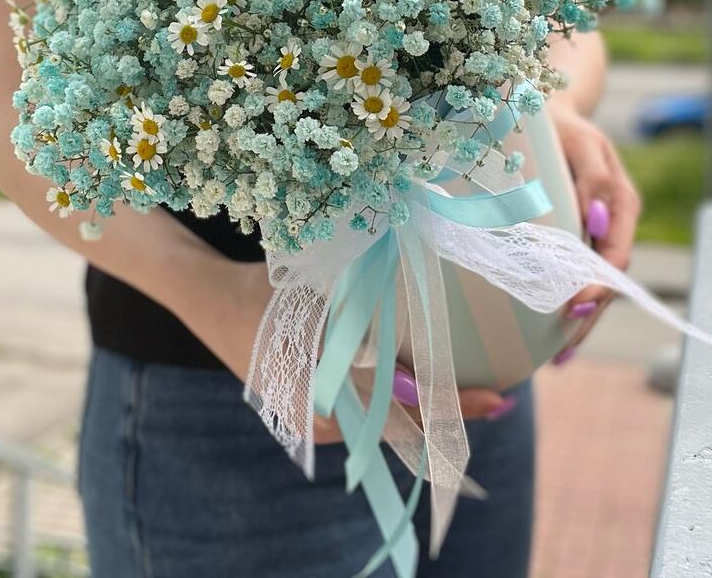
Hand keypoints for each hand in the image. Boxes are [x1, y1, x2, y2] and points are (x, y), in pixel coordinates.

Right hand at [223, 269, 514, 445]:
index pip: (405, 407)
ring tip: (475, 392)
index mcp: (325, 392)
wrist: (213, 302)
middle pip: (403, 426)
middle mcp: (324, 420)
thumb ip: (368, 299)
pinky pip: (368, 415)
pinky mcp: (315, 414)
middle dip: (449, 414)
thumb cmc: (268, 289)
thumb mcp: (320, 286)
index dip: (452, 405)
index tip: (496, 398)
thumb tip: (429, 289)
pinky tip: (424, 383)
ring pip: (387, 425)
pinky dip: (400, 404)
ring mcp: (318, 423)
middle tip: (498, 399)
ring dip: (427, 410)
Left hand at [548, 103, 641, 357]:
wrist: (550, 113)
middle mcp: (613, 223)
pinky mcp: (577, 237)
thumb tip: (596, 222)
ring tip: (557, 358)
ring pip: (593, 284)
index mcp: (621, 201)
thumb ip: (593, 179)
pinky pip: (576, 275)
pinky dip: (567, 304)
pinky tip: (551, 337)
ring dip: (579, 321)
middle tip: (562, 351)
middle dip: (588, 316)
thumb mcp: (579, 142)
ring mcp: (597, 233)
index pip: (615, 252)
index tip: (575, 306)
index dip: (598, 283)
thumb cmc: (561, 124)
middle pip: (607, 279)